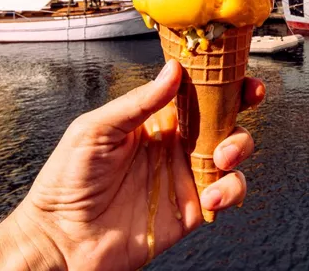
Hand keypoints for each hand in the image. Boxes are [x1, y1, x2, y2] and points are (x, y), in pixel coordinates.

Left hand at [0, 60, 264, 270]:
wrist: (63, 239)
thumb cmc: (66, 183)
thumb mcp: (95, 129)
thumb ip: (138, 102)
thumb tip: (172, 72)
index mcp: (152, 119)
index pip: (192, 90)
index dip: (217, 77)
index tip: (234, 68)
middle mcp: (174, 144)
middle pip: (222, 115)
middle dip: (240, 103)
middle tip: (245, 100)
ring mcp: (185, 174)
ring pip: (233, 151)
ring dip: (238, 146)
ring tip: (221, 156)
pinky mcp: (193, 207)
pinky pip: (227, 192)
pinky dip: (230, 190)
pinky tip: (211, 193)